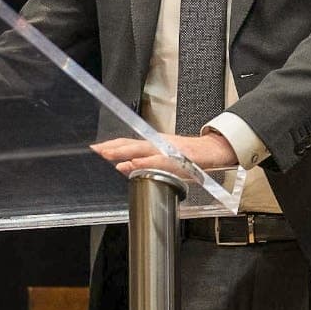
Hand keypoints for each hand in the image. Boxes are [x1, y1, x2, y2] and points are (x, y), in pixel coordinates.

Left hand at [90, 131, 237, 176]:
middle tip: (98, 151)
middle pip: (132, 144)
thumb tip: (124, 167)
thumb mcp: (165, 158)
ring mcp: (168, 149)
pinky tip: (136, 165)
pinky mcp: (178, 156)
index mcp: (154, 143)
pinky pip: (160, 160)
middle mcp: (159, 143)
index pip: (129, 142)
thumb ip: (145, 162)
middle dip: (114, 148)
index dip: (113, 145)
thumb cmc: (190, 157)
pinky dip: (146, 162)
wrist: (213, 151)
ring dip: (126, 153)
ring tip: (111, 157)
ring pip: (143, 150)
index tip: (97, 147)